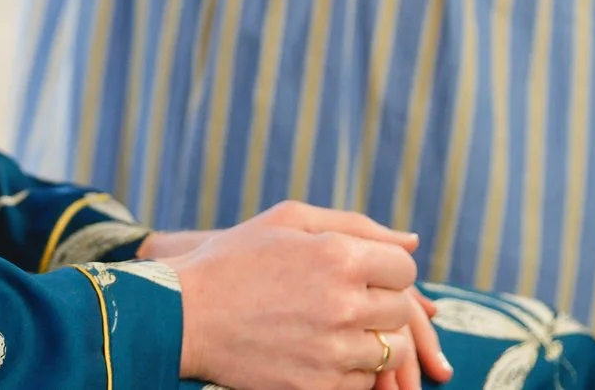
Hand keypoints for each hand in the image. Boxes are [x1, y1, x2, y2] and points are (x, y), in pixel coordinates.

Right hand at [167, 201, 449, 389]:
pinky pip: (362, 383)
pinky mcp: (317, 388)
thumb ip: (355, 224)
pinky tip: (318, 352)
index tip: (363, 274)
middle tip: (346, 302)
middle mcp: (343, 304)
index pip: (404, 268)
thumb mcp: (289, 221)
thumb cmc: (235, 260)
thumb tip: (411, 242)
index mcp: (339, 256)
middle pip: (402, 312)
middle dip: (381, 305)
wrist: (182, 316)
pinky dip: (349, 371)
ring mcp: (332, 351)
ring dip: (370, 341)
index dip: (387, 270)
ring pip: (389, 352)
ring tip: (333, 327)